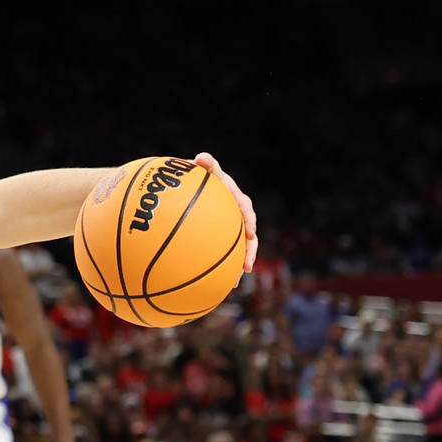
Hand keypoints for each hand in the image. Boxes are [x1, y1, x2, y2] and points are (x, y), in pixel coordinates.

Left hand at [193, 153, 257, 271]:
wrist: (191, 187)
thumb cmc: (198, 176)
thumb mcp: (203, 169)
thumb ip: (206, 164)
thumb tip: (201, 157)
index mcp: (234, 198)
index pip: (245, 208)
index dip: (249, 221)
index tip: (250, 233)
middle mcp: (235, 214)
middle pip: (247, 234)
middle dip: (248, 251)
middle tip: (245, 266)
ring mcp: (228, 227)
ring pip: (237, 248)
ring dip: (236, 265)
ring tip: (233, 282)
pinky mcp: (219, 237)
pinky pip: (221, 253)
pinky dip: (218, 268)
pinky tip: (212, 284)